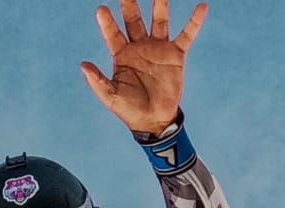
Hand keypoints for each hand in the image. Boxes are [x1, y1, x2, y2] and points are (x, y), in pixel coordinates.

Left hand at [80, 0, 206, 133]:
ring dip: (160, 5)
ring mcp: (158, 48)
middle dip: (130, 6)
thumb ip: (97, 81)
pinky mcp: (176, 54)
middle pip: (133, 21)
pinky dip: (194, 21)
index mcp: (121, 55)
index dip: (107, 23)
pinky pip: (186, 35)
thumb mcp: (110, 97)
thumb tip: (83, 64)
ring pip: (159, 21)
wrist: (154, 120)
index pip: (113, 35)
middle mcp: (139, 47)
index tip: (101, 9)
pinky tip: (201, 7)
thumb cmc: (129, 110)